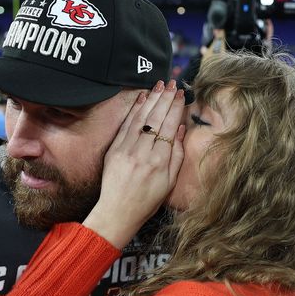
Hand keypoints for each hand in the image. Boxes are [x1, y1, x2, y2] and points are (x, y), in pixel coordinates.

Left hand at [83, 80, 184, 248]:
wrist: (117, 212)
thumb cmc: (147, 201)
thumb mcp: (170, 183)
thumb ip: (177, 156)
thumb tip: (180, 130)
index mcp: (160, 162)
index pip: (169, 127)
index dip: (175, 108)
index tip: (180, 95)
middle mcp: (143, 153)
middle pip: (156, 119)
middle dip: (165, 98)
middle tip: (171, 83)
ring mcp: (126, 150)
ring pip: (141, 118)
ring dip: (151, 99)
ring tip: (159, 85)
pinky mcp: (114, 150)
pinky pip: (125, 125)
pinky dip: (134, 109)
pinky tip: (141, 98)